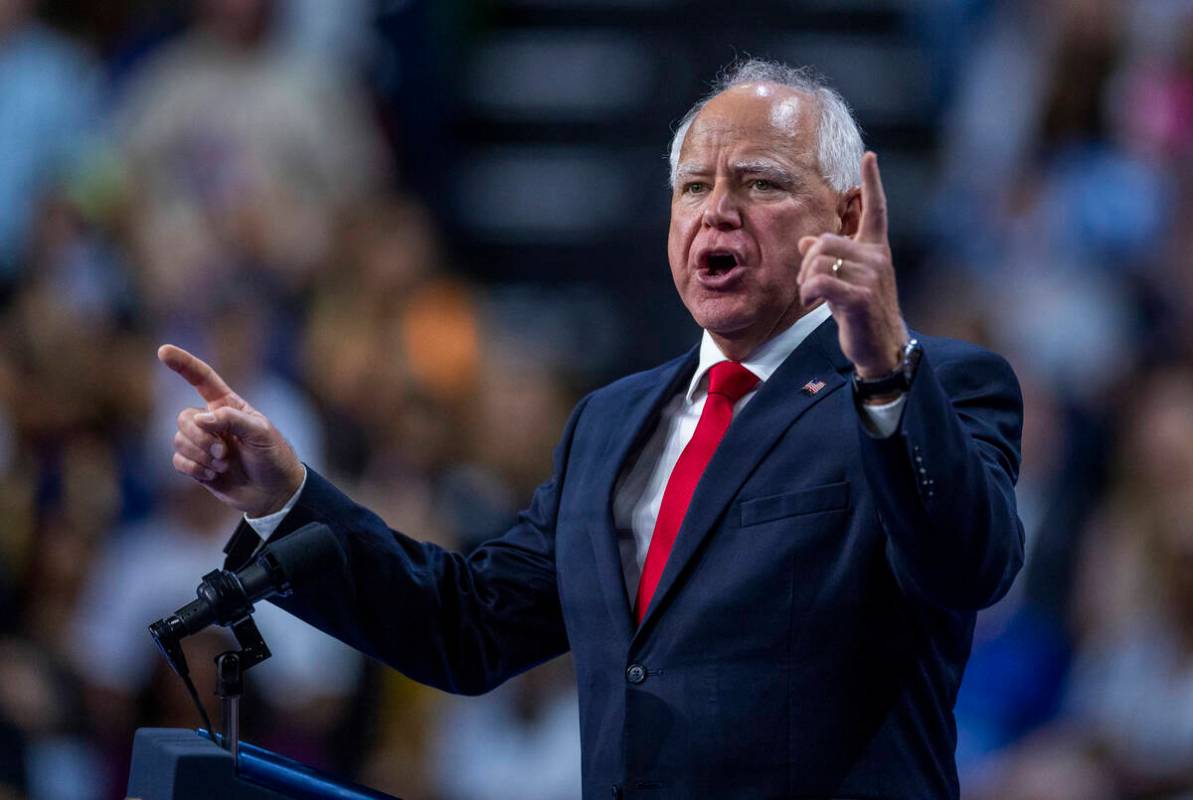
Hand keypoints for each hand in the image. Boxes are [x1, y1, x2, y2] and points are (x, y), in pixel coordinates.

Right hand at [158, 344, 304, 516]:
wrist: (275, 493)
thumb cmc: (274, 457)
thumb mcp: (261, 434)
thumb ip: (232, 420)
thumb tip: (201, 419)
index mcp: (229, 405)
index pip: (202, 379)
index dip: (184, 364)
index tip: (163, 350)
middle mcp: (212, 421)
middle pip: (184, 418)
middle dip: (200, 437)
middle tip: (224, 453)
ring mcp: (203, 444)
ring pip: (179, 440)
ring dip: (200, 456)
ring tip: (224, 465)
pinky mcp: (197, 465)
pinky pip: (178, 461)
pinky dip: (194, 469)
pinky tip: (214, 475)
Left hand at [797, 152, 907, 377]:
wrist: (881, 347)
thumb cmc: (860, 314)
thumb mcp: (843, 282)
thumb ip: (827, 261)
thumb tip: (805, 242)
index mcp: (876, 250)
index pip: (876, 210)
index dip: (872, 183)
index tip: (869, 156)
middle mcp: (876, 258)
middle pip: (824, 240)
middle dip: (806, 262)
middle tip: (806, 284)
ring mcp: (871, 276)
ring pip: (818, 261)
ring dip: (805, 281)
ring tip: (811, 297)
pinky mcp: (859, 296)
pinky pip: (820, 281)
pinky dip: (808, 292)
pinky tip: (812, 303)